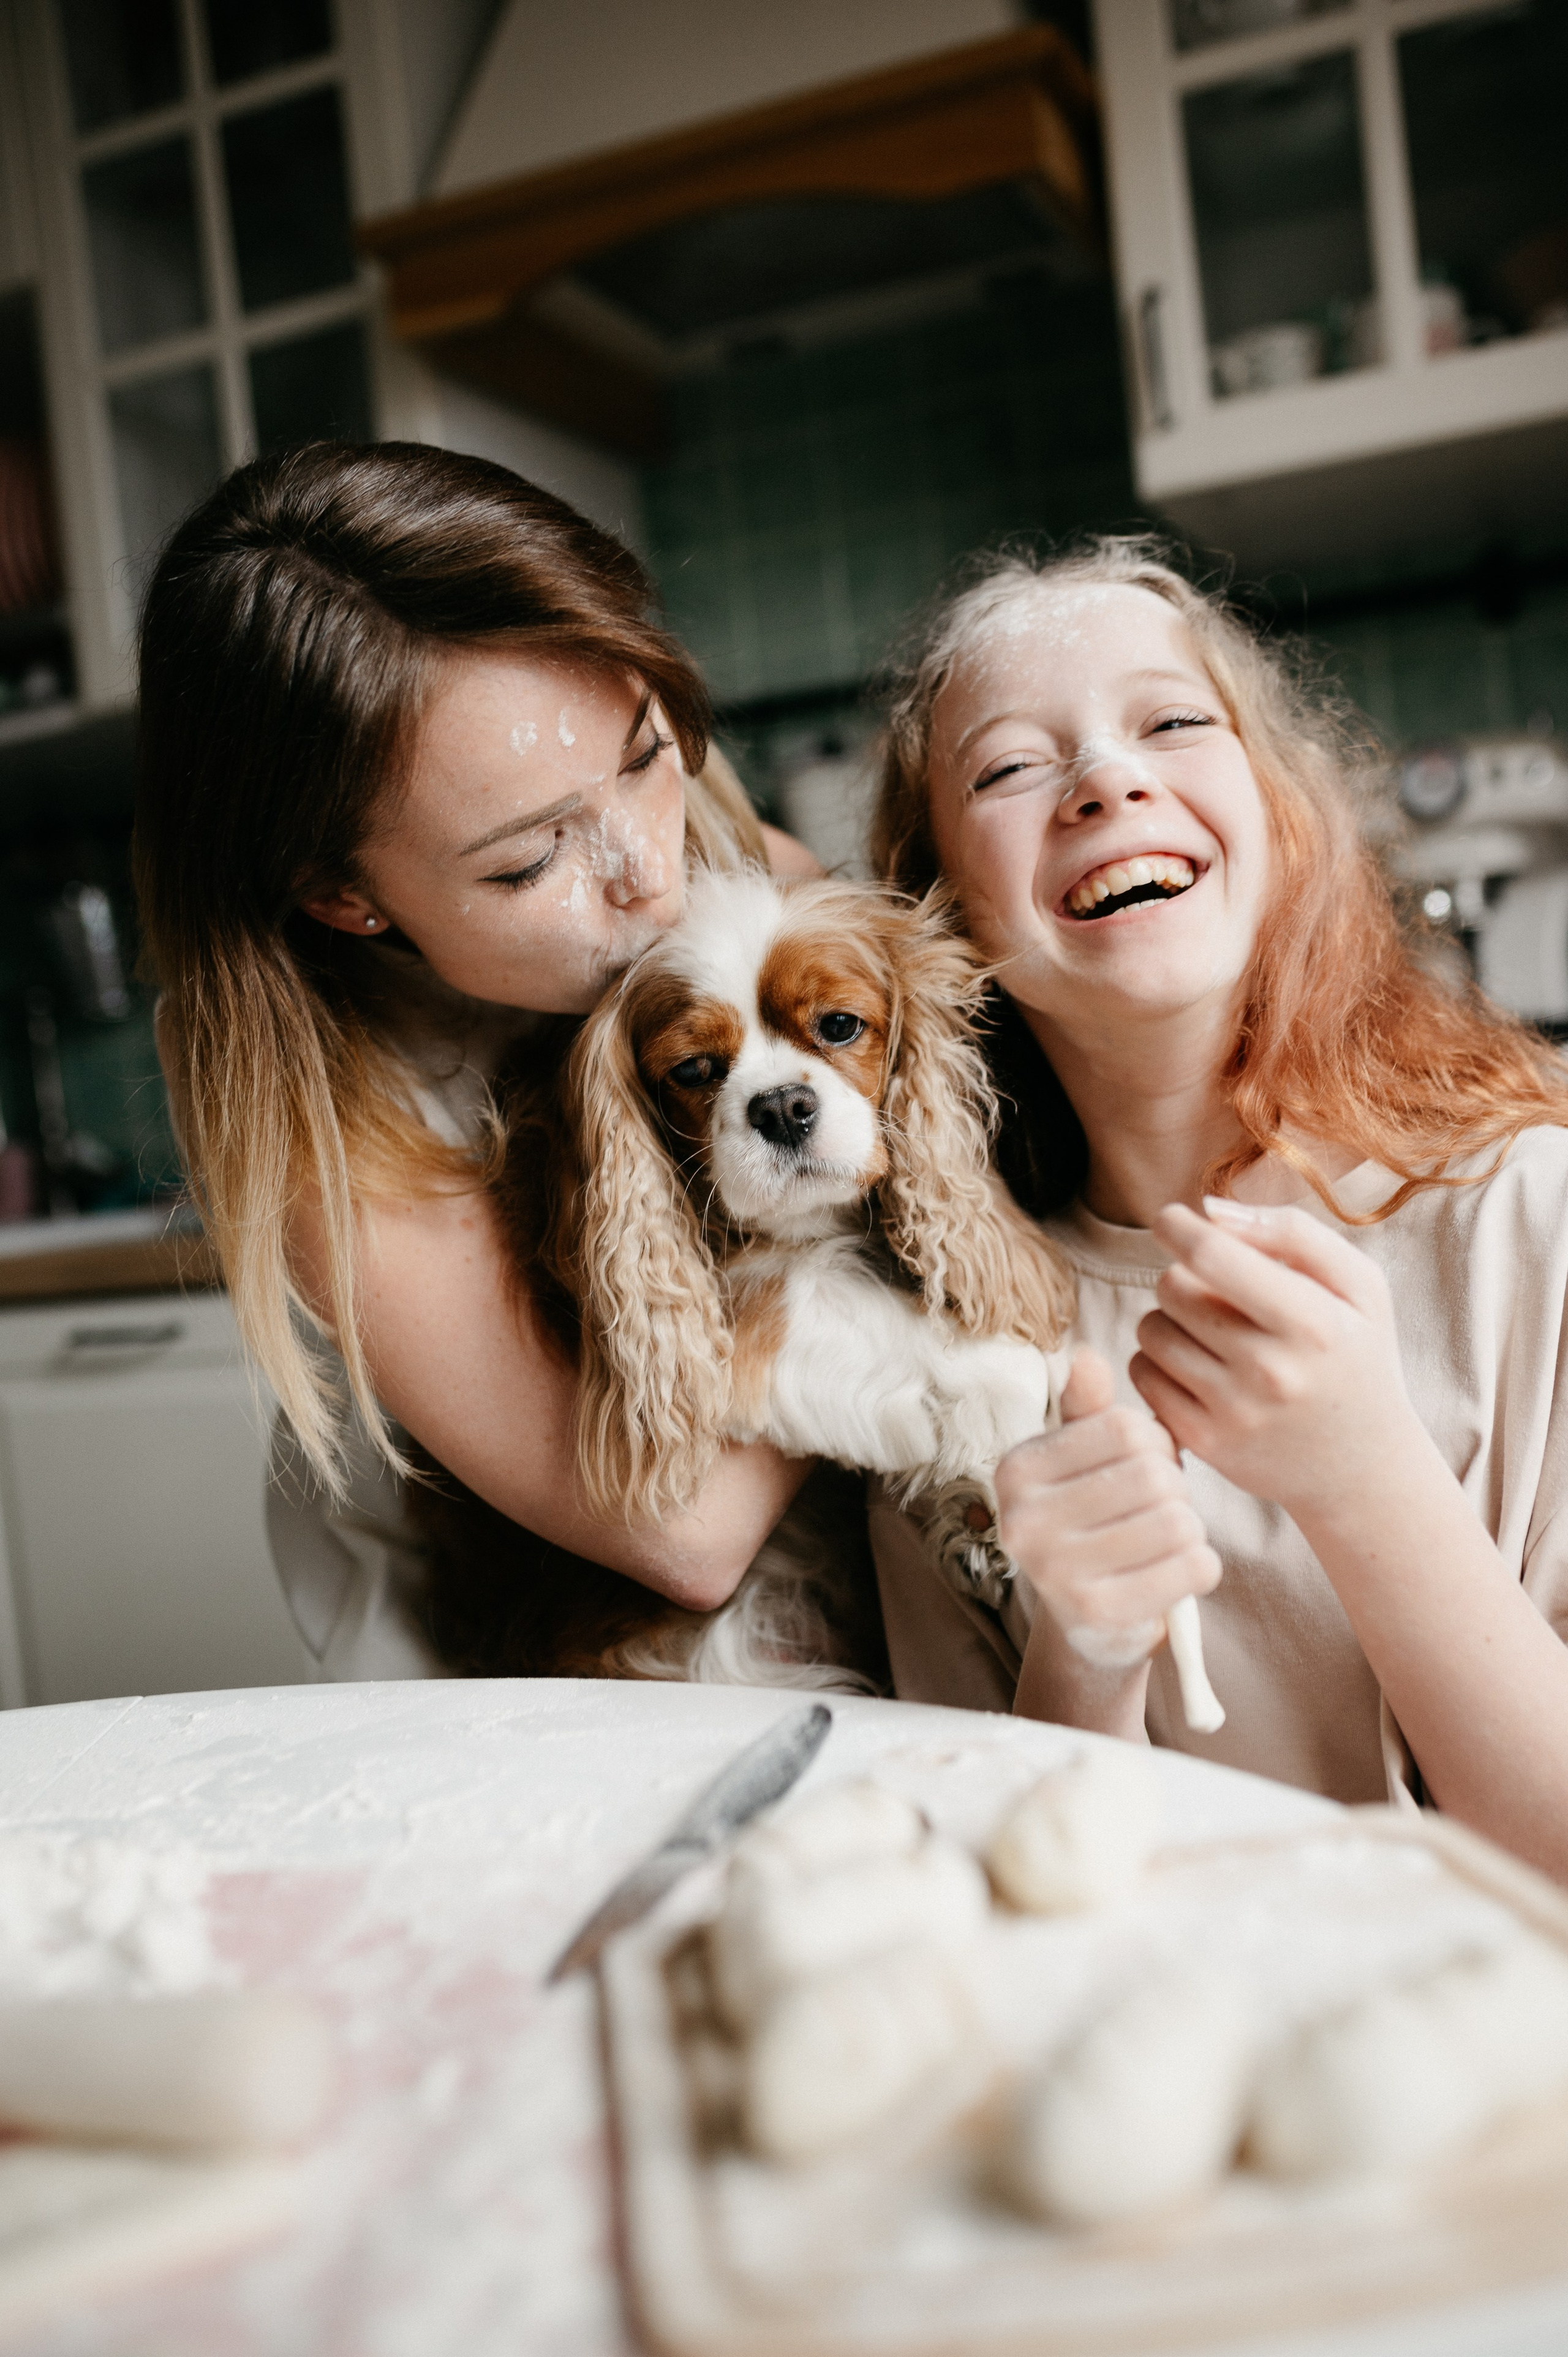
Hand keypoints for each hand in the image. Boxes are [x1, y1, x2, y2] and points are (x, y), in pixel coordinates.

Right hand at [996, 1347, 1219, 1661]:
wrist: (1090, 1625)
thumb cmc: (1096, 1521)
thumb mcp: (1083, 1460)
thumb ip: (1088, 1409)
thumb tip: (1085, 1356)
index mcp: (1017, 1470)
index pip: (1126, 1428)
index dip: (1157, 1443)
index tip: (1145, 1466)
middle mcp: (1023, 1520)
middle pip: (1154, 1475)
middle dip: (1175, 1489)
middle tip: (1158, 1510)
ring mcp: (1056, 1572)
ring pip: (1178, 1522)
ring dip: (1190, 1530)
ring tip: (1164, 1541)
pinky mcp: (1100, 1614)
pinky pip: (1193, 1567)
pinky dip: (1201, 1567)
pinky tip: (1174, 1573)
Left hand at [1131, 1199, 1420, 1517]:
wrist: (1363, 1469)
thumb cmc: (1356, 1357)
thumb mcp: (1359, 1287)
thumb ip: (1292, 1234)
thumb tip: (1210, 1211)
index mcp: (1313, 1323)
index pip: (1213, 1256)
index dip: (1178, 1226)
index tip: (1173, 1219)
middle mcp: (1270, 1371)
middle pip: (1173, 1287)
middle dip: (1184, 1276)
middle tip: (1215, 1291)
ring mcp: (1233, 1412)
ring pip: (1151, 1329)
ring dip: (1168, 1318)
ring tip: (1210, 1330)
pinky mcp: (1202, 1443)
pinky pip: (1142, 1374)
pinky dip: (1158, 1360)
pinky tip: (1196, 1365)